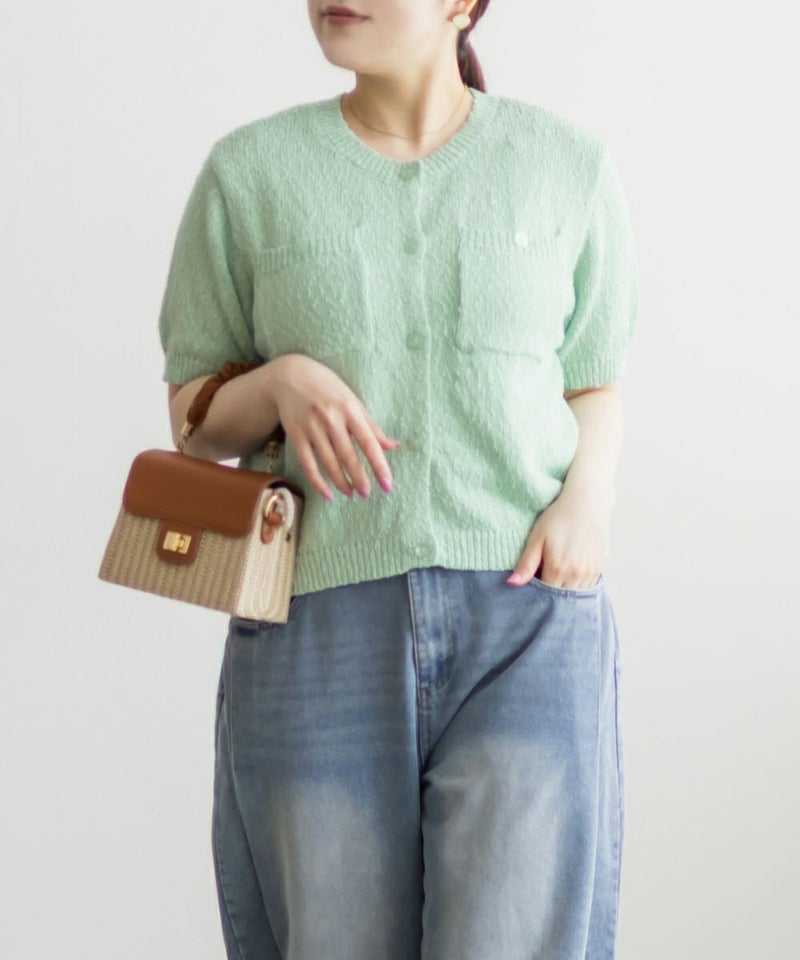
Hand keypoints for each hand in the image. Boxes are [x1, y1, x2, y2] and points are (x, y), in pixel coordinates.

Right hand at [267, 354, 400, 500]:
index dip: (379, 466)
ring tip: (351, 494)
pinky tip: (327, 494)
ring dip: (341, 482)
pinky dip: (318, 481)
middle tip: (367, 494)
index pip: (369, 443)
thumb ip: (372, 426)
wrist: (291, 376)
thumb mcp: (353, 401)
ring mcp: (312, 428)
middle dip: (359, 479)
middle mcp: (331, 419)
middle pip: (348, 456)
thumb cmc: (328, 389)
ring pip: (329, 462)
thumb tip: (393, 447)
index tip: (388, 485)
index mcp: (350, 410)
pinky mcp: (296, 435)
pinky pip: (308, 464)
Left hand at [506, 486, 609, 588]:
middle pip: (561, 599)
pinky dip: (577, 587)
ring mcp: (589, 571)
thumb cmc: (558, 517)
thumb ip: (527, 563)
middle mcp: (576, 574)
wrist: (587, 502)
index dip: (537, 595)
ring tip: (556, 580)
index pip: (545, 596)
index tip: (531, 588)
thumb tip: (512, 584)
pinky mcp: (598, 567)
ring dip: (565, 593)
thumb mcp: (537, 537)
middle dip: (551, 598)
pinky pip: (587, 587)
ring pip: (575, 595)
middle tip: (543, 585)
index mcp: (558, 568)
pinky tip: (570, 577)